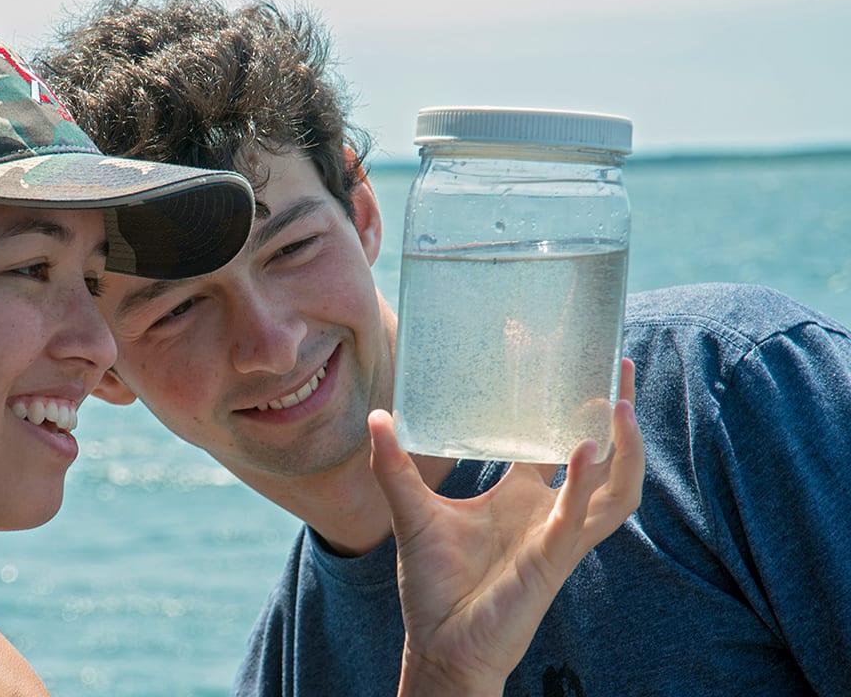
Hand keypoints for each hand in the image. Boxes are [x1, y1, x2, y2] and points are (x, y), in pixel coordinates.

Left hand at [370, 358, 643, 696]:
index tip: (569, 360)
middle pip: (601, 455)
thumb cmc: (435, 586)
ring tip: (620, 404)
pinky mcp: (551, 561)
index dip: (566, 403)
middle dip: (616, 413)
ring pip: (614, 490)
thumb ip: (394, 466)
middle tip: (620, 365)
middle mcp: (548, 511)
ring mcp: (556, 536)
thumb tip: (378, 417)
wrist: (439, 644)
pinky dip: (582, 486)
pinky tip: (579, 451)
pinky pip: (578, 519)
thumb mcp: (410, 512)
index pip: (554, 440)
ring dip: (624, 450)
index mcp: (521, 496)